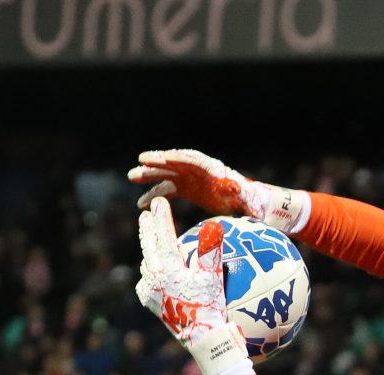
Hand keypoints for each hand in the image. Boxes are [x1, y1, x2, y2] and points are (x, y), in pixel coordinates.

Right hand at [127, 149, 308, 233]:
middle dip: (158, 162)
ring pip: (167, 175)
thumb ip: (238, 192)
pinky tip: (141, 205)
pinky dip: (155, 196)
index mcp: (212, 169)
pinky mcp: (188, 190)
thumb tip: (232, 186)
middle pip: (175, 163)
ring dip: (150, 176)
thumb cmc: (250, 203)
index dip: (176, 158)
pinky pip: (168, 191)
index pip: (191, 159)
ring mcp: (191, 179)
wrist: (251, 207)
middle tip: (139, 162)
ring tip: (132, 178)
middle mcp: (199, 171)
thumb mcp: (246, 199)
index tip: (160, 158)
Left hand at [135, 201, 252, 374]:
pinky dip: (149, 272)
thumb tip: (214, 225)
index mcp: (168, 269)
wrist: (201, 340)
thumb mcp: (213, 279)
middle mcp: (153, 279)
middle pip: (148, 247)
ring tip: (149, 240)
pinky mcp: (150, 303)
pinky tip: (153, 271)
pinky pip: (146, 282)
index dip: (162, 218)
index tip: (159, 202)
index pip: (163, 237)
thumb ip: (210, 251)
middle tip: (144, 214)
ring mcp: (149, 292)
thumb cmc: (211, 308)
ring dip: (148, 250)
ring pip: (146, 263)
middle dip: (147, 229)